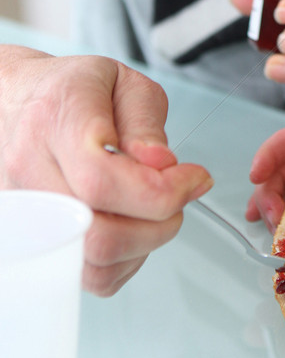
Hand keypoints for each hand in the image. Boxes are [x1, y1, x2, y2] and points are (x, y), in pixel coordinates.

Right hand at [0, 46, 212, 294]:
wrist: (16, 102)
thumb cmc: (73, 91)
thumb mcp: (122, 81)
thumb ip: (145, 121)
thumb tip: (160, 164)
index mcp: (56, 121)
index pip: (102, 180)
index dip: (161, 191)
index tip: (192, 178)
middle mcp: (30, 171)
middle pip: (98, 234)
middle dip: (159, 223)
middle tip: (177, 194)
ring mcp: (25, 213)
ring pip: (94, 264)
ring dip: (143, 243)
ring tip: (152, 206)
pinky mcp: (33, 241)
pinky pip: (87, 276)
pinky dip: (124, 259)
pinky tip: (130, 222)